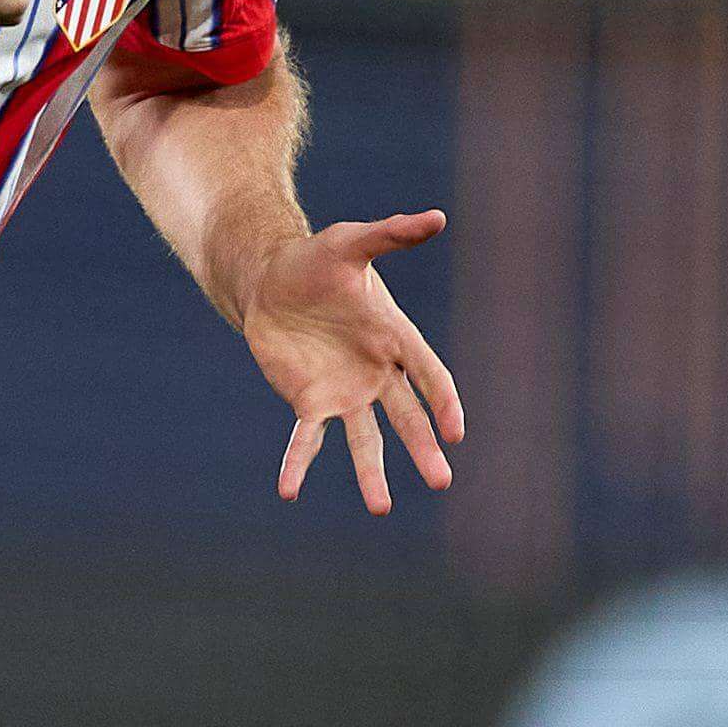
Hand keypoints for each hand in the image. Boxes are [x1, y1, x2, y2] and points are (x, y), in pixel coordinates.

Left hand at [240, 211, 464, 515]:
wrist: (271, 281)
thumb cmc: (316, 261)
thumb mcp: (350, 243)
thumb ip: (391, 234)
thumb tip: (438, 217)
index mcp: (394, 338)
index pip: (428, 375)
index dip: (443, 402)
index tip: (456, 431)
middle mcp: (377, 373)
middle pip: (406, 417)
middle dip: (423, 449)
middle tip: (441, 481)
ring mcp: (346, 392)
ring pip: (365, 440)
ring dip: (372, 474)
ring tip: (380, 510)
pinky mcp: (311, 402)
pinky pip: (307, 439)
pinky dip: (298, 464)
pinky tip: (289, 492)